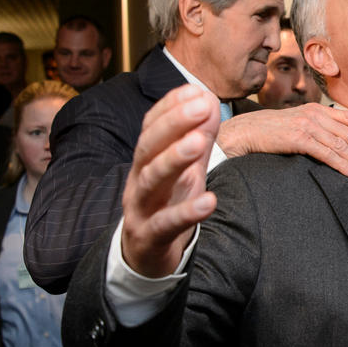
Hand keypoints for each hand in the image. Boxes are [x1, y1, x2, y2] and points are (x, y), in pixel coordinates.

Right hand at [120, 85, 219, 276]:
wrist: (144, 256)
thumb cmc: (166, 205)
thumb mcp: (184, 169)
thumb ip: (197, 137)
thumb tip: (207, 100)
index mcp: (146, 160)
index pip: (152, 126)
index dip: (171, 107)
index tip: (195, 90)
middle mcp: (138, 179)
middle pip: (149, 147)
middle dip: (174, 124)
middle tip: (200, 105)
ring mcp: (140, 208)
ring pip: (152, 180)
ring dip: (174, 159)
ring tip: (199, 142)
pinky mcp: (149, 236)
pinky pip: (166, 223)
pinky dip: (186, 212)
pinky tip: (209, 201)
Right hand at [216, 103, 347, 176]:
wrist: (243, 132)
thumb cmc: (269, 132)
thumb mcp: (296, 124)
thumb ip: (316, 130)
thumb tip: (335, 145)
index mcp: (316, 110)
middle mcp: (314, 114)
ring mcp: (307, 125)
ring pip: (341, 144)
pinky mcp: (298, 138)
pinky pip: (326, 153)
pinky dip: (342, 164)